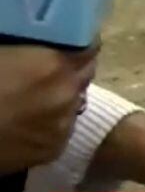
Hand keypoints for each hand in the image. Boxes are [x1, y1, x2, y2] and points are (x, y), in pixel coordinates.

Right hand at [0, 46, 96, 173]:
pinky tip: (26, 123)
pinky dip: (50, 123)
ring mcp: (63, 125)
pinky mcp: (53, 150)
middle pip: (84, 75)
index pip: (88, 46)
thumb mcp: (0, 53)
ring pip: (74, 103)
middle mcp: (67, 95)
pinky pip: (62, 129)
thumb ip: (26, 46)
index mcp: (53, 65)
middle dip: (70, 70)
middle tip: (47, 70)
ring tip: (34, 99)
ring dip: (61, 98)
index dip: (78, 42)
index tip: (69, 42)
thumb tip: (33, 44)